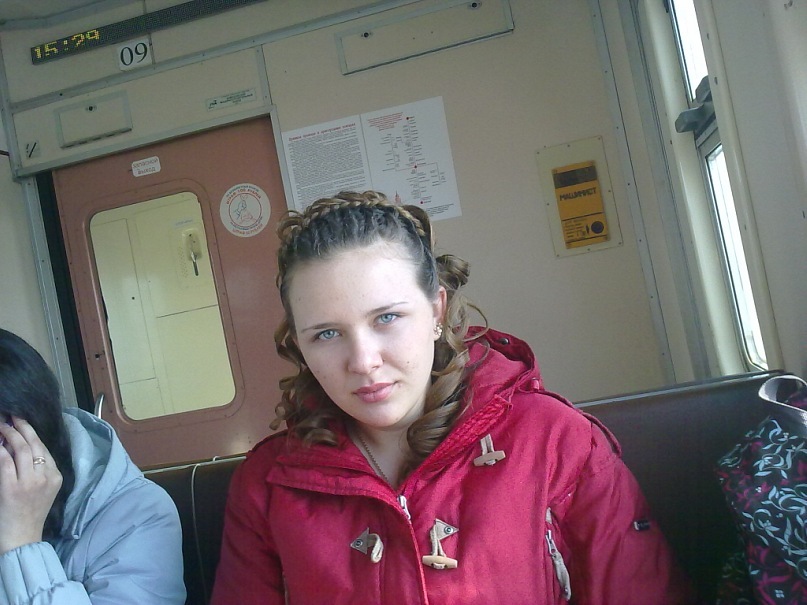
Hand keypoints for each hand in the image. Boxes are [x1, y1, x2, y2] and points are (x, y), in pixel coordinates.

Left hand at [0, 417, 62, 554]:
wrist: (22, 539)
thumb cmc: (29, 515)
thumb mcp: (44, 491)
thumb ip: (38, 471)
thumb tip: (20, 448)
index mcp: (55, 476)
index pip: (43, 448)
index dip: (31, 432)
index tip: (21, 422)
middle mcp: (45, 476)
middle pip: (33, 444)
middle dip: (21, 427)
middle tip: (11, 416)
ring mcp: (29, 482)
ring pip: (20, 449)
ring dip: (9, 434)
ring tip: (1, 426)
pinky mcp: (12, 488)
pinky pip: (5, 461)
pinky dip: (0, 449)